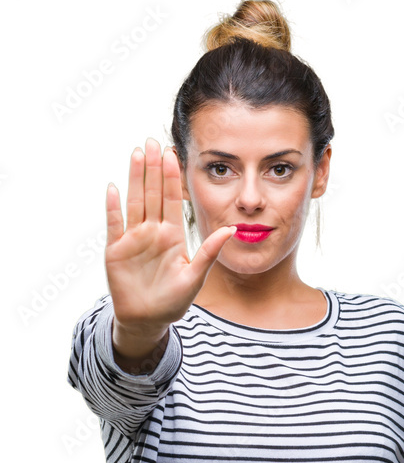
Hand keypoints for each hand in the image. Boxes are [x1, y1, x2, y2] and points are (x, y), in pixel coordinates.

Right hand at [104, 137, 235, 335]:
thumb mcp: (195, 276)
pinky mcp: (116, 250)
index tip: (174, 155)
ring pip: (134, 202)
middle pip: (152, 194)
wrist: (148, 320)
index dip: (172, 178)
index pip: (172, 200)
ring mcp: (133, 239)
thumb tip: (232, 229)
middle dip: (152, 168)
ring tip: (136, 153)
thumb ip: (209, 252)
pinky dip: (113, 208)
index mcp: (172, 236)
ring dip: (134, 178)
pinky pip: (115, 224)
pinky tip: (113, 188)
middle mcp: (152, 232)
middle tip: (153, 142)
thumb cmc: (173, 301)